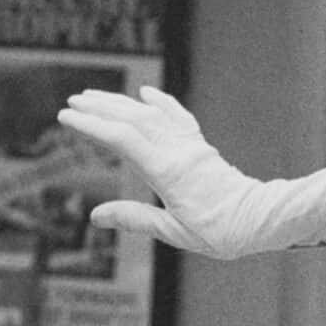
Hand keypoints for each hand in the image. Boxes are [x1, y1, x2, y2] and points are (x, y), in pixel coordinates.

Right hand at [55, 86, 258, 257]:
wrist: (260, 220)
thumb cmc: (220, 232)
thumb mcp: (173, 232)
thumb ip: (135, 219)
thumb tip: (96, 215)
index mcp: (168, 172)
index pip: (122, 139)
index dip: (91, 126)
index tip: (66, 117)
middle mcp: (179, 151)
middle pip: (133, 119)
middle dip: (100, 108)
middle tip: (72, 101)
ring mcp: (191, 146)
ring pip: (152, 115)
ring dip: (122, 103)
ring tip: (95, 96)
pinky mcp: (201, 148)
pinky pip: (179, 118)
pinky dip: (161, 103)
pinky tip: (146, 93)